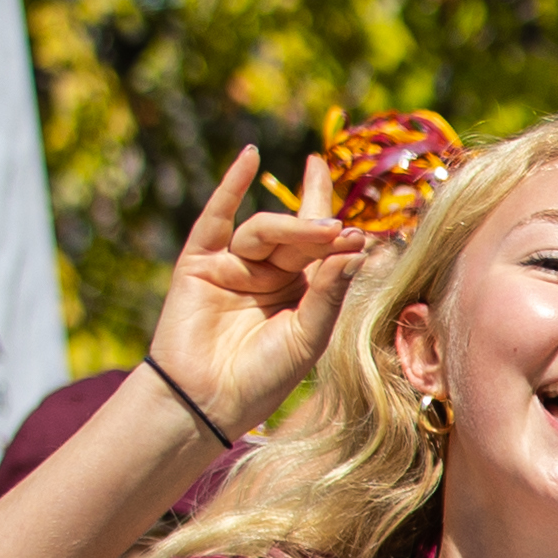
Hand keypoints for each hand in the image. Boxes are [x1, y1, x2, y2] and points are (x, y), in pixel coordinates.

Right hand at [149, 146, 377, 437]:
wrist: (207, 400)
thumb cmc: (263, 377)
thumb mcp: (308, 334)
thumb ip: (329, 291)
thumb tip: (353, 246)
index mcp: (302, 291)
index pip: (321, 245)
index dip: (335, 220)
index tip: (358, 208)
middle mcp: (269, 273)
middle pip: (298, 235)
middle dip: (319, 230)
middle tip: (341, 231)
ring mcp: (233, 265)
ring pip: (264, 231)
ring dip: (292, 227)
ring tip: (320, 232)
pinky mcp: (199, 262)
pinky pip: (217, 217)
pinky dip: (231, 185)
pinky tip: (250, 156)